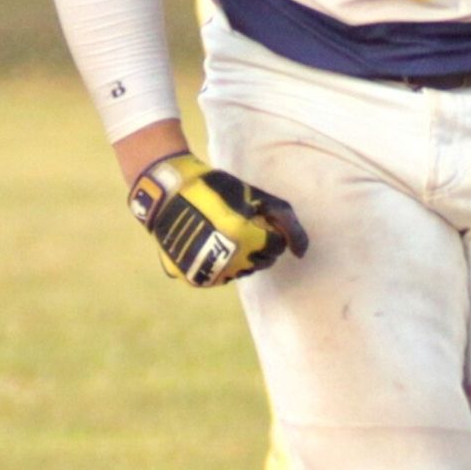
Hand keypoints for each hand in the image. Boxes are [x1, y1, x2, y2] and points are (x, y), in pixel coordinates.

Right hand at [128, 151, 307, 288]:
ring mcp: (210, 273)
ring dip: (242, 255)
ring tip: (224, 233)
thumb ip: (288, 223)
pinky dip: (223, 264)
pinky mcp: (195, 279)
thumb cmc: (218, 190)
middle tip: (239, 224)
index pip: (278, 246)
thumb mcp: (258, 198)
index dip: (269, 228)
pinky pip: (222, 278)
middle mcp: (228, 261)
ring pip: (244, 272)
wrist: (168, 195)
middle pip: (263, 262)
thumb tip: (302, 255)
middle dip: (259, 244)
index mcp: (245, 238)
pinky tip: (211, 244)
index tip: (254, 216)